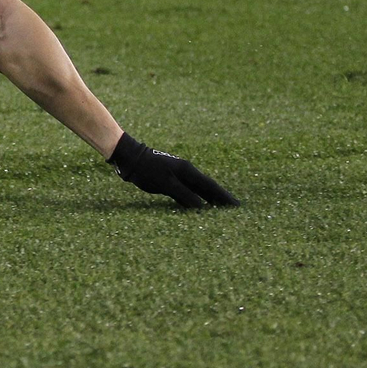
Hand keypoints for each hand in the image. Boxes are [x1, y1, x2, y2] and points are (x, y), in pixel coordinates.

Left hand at [108, 133, 238, 207]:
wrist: (129, 157)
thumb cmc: (147, 170)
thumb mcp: (166, 184)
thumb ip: (184, 195)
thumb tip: (201, 208)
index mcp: (188, 171)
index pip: (211, 186)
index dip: (224, 197)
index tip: (237, 205)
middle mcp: (186, 172)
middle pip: (207, 188)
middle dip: (220, 198)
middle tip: (233, 209)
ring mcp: (178, 175)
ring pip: (197, 190)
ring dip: (208, 199)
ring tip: (220, 210)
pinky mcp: (170, 180)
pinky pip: (187, 191)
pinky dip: (195, 199)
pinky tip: (197, 207)